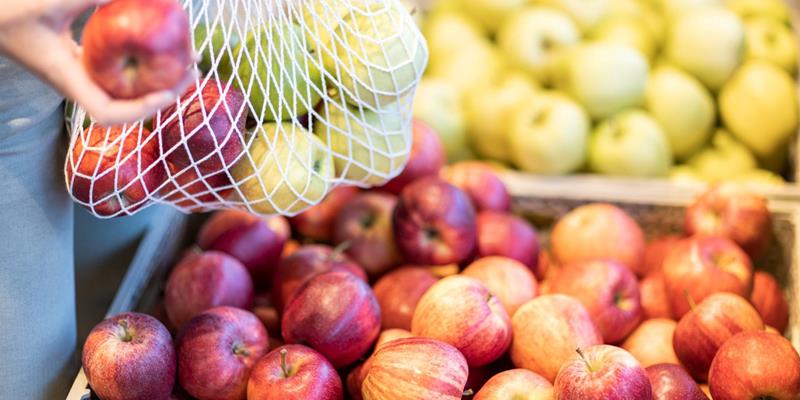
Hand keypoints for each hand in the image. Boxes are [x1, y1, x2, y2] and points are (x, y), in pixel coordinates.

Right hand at [0, 0, 193, 125]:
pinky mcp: (80, 56)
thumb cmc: (6, 9)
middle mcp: (77, 80)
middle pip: (128, 102)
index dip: (142, 110)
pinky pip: (117, 65)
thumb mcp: (48, 1)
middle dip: (165, 91)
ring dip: (158, 74)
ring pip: (125, 83)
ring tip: (187, 55)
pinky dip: (140, 56)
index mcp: (67, 78)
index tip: (169, 93)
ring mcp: (80, 70)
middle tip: (194, 67)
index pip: (109, 114)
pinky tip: (159, 40)